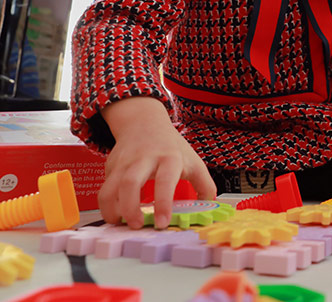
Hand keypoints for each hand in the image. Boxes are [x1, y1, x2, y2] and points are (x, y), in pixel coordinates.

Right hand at [99, 97, 215, 228]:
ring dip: (112, 210)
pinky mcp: (111, 167)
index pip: (165, 181)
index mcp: (169, 158)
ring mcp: (124, 163)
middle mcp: (144, 159)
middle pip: (130, 183)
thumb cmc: (170, 146)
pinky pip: (104, 189)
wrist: (144, 123)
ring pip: (110, 188)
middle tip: (137, 225)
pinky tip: (116, 214)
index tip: (162, 223)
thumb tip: (209, 206)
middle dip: (130, 208)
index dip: (163, 203)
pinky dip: (106, 206)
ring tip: (122, 223)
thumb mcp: (193, 161)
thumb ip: (204, 184)